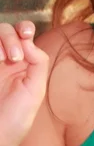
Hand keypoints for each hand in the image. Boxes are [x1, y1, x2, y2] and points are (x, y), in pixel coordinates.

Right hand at [0, 21, 48, 145]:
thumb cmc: (17, 117)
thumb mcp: (36, 89)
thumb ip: (38, 62)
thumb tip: (29, 41)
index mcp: (23, 62)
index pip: (22, 34)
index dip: (24, 27)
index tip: (26, 34)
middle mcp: (4, 59)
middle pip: (4, 30)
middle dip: (11, 37)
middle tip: (15, 57)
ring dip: (0, 40)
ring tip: (2, 58)